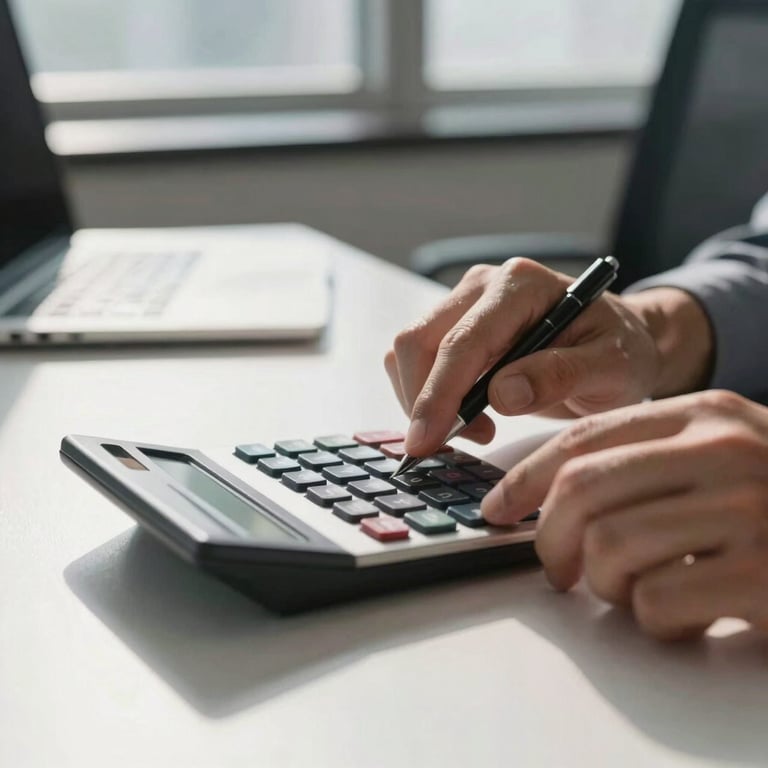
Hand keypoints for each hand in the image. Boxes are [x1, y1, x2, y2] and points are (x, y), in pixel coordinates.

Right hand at [385, 258, 711, 456]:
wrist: (616, 342)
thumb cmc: (618, 350)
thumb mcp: (612, 366)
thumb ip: (560, 375)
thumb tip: (501, 395)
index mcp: (522, 285)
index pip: (463, 340)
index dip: (437, 394)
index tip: (426, 441)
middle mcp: (483, 285)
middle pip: (418, 341)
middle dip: (424, 400)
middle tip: (460, 441)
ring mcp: (463, 303)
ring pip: (408, 352)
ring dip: (424, 400)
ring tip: (478, 428)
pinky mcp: (453, 325)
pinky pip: (416, 361)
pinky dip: (427, 395)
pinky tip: (467, 415)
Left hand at [482, 391, 767, 639]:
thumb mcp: (720, 454)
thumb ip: (645, 461)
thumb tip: (545, 495)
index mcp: (705, 412)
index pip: (585, 436)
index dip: (526, 476)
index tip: (497, 508)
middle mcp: (726, 450)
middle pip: (583, 490)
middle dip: (547, 539)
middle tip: (554, 567)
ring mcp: (751, 511)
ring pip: (609, 548)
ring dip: (601, 583)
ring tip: (629, 589)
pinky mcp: (766, 577)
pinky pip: (658, 603)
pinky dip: (652, 619)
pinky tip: (681, 612)